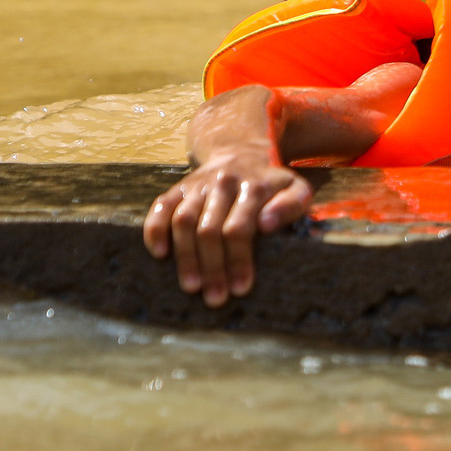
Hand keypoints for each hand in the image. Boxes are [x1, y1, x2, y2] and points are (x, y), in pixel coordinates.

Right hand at [143, 143, 312, 306]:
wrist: (242, 151)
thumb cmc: (272, 183)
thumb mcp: (296, 188)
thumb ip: (291, 205)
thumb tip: (267, 226)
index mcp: (253, 186)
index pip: (240, 228)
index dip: (238, 260)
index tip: (240, 288)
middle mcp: (222, 183)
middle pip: (209, 230)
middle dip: (212, 268)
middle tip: (215, 298)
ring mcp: (197, 185)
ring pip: (183, 221)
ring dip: (186, 257)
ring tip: (191, 287)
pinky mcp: (178, 188)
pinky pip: (160, 208)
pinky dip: (155, 231)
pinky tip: (160, 255)